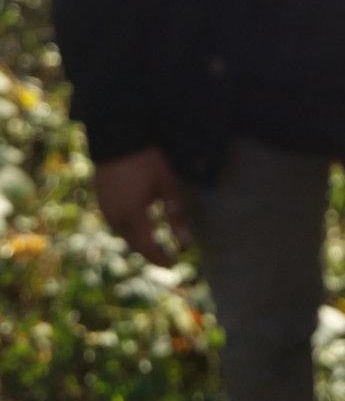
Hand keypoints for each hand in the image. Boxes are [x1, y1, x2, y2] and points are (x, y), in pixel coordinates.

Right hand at [94, 147, 192, 265]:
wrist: (118, 138)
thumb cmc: (147, 160)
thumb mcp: (167, 185)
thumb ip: (176, 215)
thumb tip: (186, 243)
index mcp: (133, 216)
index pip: (147, 247)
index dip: (159, 258)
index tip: (172, 263)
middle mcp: (116, 217)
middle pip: (133, 243)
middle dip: (148, 252)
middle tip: (163, 255)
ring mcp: (106, 209)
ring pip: (122, 234)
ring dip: (137, 240)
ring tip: (152, 241)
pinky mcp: (101, 200)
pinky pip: (115, 222)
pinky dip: (128, 229)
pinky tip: (137, 223)